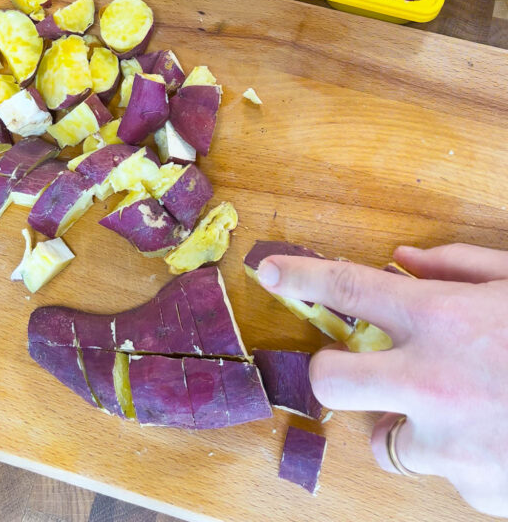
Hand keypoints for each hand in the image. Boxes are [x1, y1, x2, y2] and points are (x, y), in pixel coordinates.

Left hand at [257, 244, 507, 515]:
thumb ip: (458, 267)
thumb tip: (402, 261)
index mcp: (441, 319)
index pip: (348, 287)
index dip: (303, 274)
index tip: (268, 270)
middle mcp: (431, 382)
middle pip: (333, 380)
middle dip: (333, 371)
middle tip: (362, 368)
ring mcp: (448, 445)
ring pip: (387, 440)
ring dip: (410, 422)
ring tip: (466, 409)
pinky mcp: (472, 490)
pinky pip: (444, 472)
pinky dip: (462, 457)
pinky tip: (504, 438)